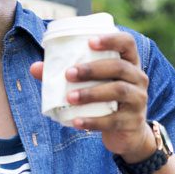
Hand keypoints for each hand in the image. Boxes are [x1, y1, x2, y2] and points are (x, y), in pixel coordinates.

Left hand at [29, 32, 155, 161]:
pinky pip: (113, 120)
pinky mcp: (133, 121)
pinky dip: (93, 120)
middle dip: (93, 69)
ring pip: (118, 91)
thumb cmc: (106, 100)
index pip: (127, 43)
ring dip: (91, 93)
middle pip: (120, 67)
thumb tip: (35, 67)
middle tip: (69, 74)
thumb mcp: (92, 84)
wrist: (127, 134)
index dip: (111, 39)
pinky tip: (76, 121)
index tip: (89, 42)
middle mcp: (138, 78)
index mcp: (129, 62)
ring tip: (69, 97)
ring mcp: (138, 100)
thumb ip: (67, 74)